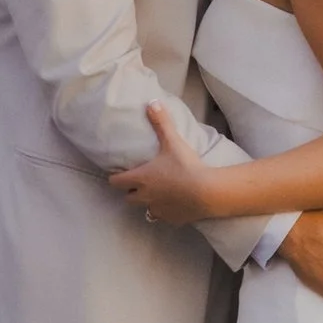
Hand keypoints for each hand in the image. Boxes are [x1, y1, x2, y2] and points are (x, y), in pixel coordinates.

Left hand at [109, 104, 217, 224]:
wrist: (207, 193)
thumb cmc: (186, 166)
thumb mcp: (173, 142)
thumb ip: (161, 123)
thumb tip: (152, 102)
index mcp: (141, 178)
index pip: (116, 182)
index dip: (116, 178)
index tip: (119, 174)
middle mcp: (145, 197)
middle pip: (128, 199)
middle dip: (131, 192)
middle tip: (140, 183)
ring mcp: (158, 210)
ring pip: (145, 210)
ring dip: (148, 203)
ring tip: (158, 195)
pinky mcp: (172, 220)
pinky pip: (164, 217)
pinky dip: (166, 212)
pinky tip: (175, 204)